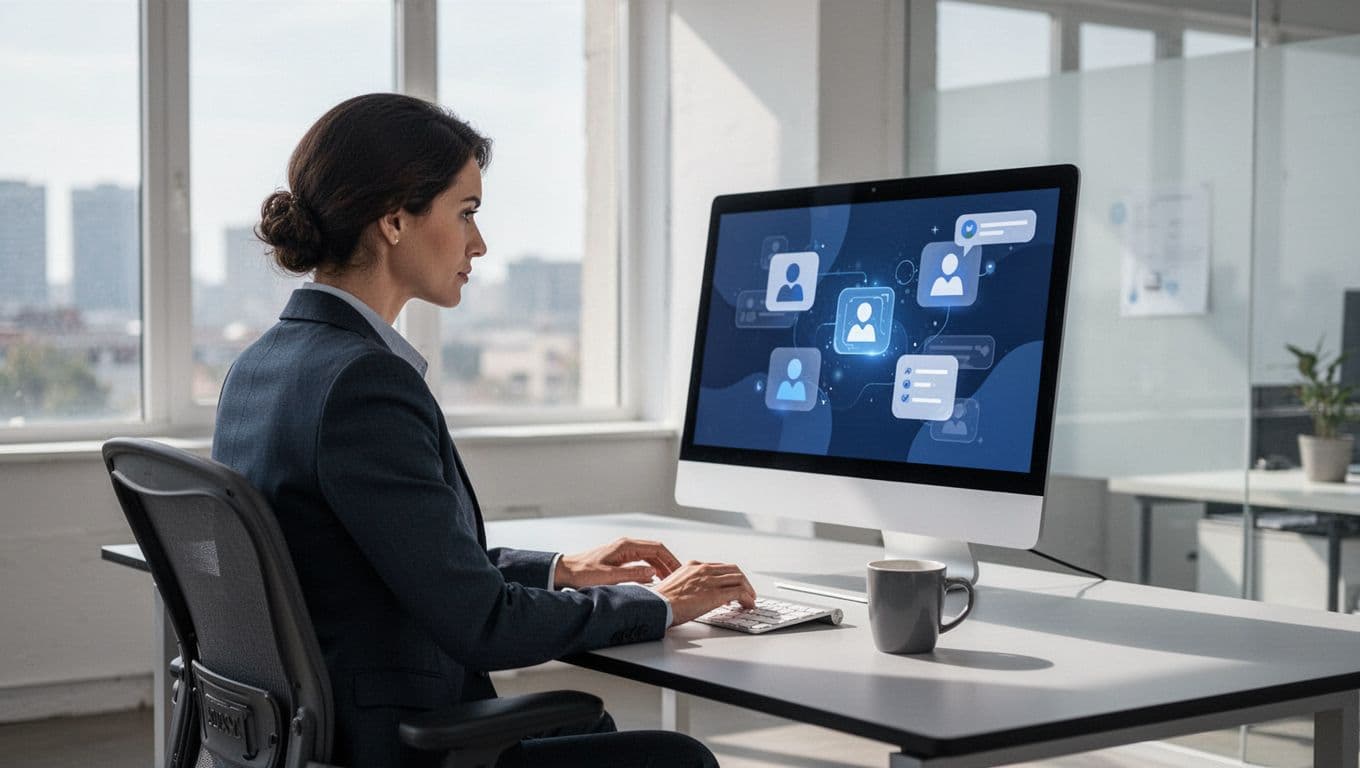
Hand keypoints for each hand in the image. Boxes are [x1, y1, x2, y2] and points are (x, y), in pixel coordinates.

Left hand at [554, 537, 681, 588]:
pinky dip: (650, 568)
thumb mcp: (610, 576)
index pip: (657, 548)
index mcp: (626, 546)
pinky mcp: (619, 558)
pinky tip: (654, 578)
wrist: (566, 571)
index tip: (679, 570)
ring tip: (669, 579)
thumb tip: (653, 572)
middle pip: (655, 551)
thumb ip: (633, 574)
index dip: (670, 559)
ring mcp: (623, 551)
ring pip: (649, 556)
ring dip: (660, 566)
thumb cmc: (583, 572)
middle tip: (678, 576)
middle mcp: (626, 545)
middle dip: (668, 563)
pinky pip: (641, 560)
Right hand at [653, 561, 756, 626]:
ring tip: (750, 599)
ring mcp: (710, 580)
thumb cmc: (662, 601)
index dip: (729, 576)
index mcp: (693, 566)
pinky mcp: (716, 594)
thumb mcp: (675, 584)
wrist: (658, 605)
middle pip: (733, 569)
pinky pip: (739, 592)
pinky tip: (748, 604)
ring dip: (748, 589)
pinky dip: (747, 598)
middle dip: (743, 580)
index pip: (719, 566)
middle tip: (747, 591)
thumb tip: (697, 595)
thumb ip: (689, 585)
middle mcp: (704, 569)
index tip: (733, 585)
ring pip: (739, 579)